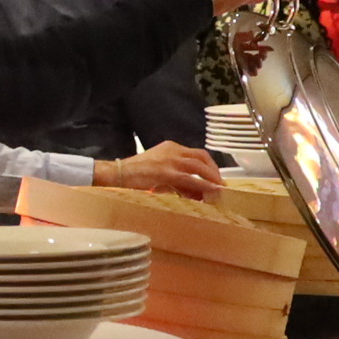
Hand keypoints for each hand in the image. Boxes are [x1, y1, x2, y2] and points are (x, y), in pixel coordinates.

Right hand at [96, 141, 223, 199]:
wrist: (118, 173)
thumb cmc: (135, 174)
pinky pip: (190, 179)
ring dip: (211, 178)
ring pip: (199, 166)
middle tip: (219, 184)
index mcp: (170, 147)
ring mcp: (170, 160)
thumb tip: (193, 191)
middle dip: (214, 171)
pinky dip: (203, 185)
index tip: (214, 176)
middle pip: (201, 157)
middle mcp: (173, 150)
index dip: (208, 165)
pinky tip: (210, 191)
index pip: (196, 153)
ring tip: (218, 189)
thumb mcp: (158, 171)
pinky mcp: (166, 172)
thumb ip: (176, 178)